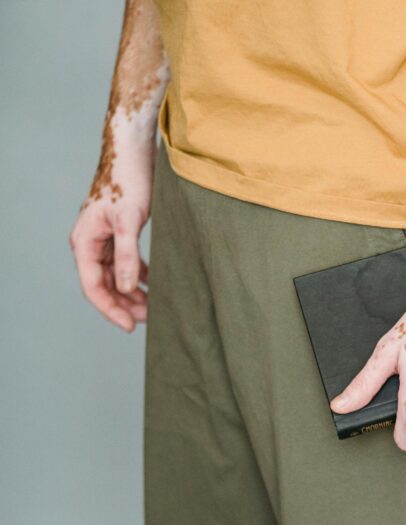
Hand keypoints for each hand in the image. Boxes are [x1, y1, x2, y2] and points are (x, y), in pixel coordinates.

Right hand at [69, 140, 154, 332]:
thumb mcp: (130, 220)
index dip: (111, 309)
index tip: (130, 326)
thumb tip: (128, 288)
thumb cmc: (129, 181)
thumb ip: (127, 255)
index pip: (94, 286)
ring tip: (156, 306)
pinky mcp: (119, 232)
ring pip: (117, 275)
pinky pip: (126, 262)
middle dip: (125, 304)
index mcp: (85, 242)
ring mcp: (104, 238)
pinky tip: (155, 284)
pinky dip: (140, 275)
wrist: (133, 152)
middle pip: (105, 284)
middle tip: (151, 319)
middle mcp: (91, 242)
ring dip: (133, 292)